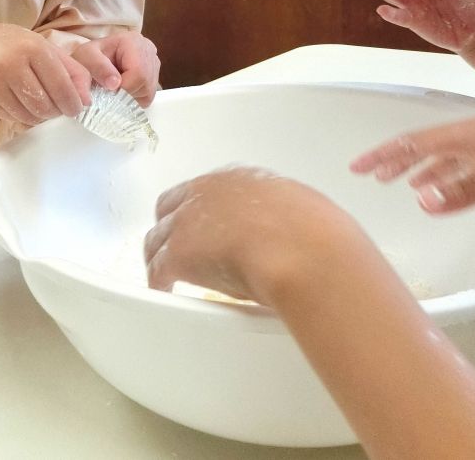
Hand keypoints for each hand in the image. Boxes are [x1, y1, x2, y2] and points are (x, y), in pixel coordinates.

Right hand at [0, 24, 91, 124]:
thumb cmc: (18, 46)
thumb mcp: (48, 50)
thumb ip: (73, 72)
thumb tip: (86, 101)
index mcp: (31, 49)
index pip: (60, 87)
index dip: (73, 103)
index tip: (76, 108)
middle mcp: (9, 65)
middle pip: (45, 106)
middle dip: (57, 112)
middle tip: (59, 107)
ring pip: (29, 117)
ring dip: (42, 117)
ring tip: (43, 104)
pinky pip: (14, 119)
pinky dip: (25, 117)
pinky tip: (25, 104)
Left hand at [70, 30, 159, 105]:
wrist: (91, 58)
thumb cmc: (88, 56)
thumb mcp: (85, 56)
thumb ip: (98, 67)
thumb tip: (115, 84)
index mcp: (133, 41)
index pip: (138, 72)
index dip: (123, 87)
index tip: (107, 88)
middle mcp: (148, 49)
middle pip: (145, 84)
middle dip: (126, 92)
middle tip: (110, 89)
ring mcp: (153, 62)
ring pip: (148, 92)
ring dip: (129, 96)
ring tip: (116, 87)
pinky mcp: (153, 74)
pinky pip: (148, 96)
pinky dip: (134, 97)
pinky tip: (123, 88)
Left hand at [144, 166, 351, 303]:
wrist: (305, 253)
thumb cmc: (317, 234)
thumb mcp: (298, 208)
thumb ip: (278, 215)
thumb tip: (284, 233)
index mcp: (237, 180)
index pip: (205, 191)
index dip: (201, 211)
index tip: (205, 226)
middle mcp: (206, 193)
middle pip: (171, 208)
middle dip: (172, 227)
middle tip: (179, 248)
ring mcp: (188, 223)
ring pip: (158, 239)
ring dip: (160, 255)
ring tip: (166, 276)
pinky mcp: (179, 255)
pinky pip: (158, 271)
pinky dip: (159, 283)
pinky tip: (164, 293)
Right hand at [350, 99, 474, 212]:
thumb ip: (467, 186)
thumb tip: (420, 202)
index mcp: (467, 134)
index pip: (413, 144)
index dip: (383, 155)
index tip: (356, 167)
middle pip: (423, 147)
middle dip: (394, 160)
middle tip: (370, 173)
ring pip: (445, 158)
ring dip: (420, 169)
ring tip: (402, 183)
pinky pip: (467, 168)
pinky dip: (450, 178)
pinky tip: (452, 188)